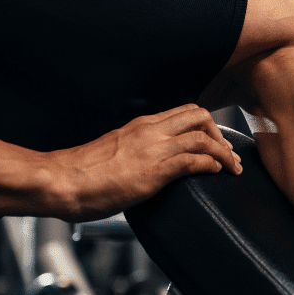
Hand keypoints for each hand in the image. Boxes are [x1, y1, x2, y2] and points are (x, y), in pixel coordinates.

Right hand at [47, 104, 241, 220]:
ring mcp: (153, 148)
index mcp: (140, 126)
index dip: (206, 126)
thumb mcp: (114, 154)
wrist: (62, 181)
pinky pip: (194, 160)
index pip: (183, 113)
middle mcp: (150, 131)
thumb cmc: (80, 174)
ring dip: (224, 152)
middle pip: (199, 116)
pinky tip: (216, 173)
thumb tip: (143, 167)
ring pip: (203, 135)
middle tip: (227, 154)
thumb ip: (134, 154)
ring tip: (231, 168)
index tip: (215, 142)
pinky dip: (212, 164)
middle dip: (220, 133)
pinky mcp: (154, 170)